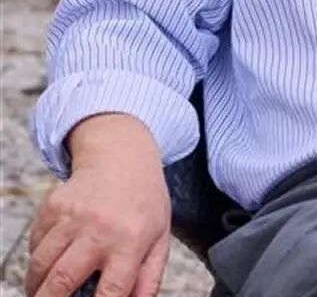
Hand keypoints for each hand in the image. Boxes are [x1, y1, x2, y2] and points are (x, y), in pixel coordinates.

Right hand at [25, 129, 170, 296]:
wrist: (123, 156)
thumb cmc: (143, 201)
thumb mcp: (159, 236)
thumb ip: (149, 277)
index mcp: (131, 239)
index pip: (111, 291)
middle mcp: (100, 228)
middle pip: (61, 282)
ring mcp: (73, 216)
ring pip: (41, 266)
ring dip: (37, 286)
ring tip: (46, 291)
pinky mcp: (53, 206)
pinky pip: (34, 245)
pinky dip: (37, 259)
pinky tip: (52, 258)